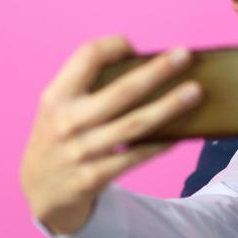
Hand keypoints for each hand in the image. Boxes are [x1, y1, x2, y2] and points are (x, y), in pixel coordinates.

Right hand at [20, 36, 201, 234]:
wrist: (41, 191)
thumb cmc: (60, 138)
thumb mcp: (58, 109)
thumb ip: (87, 88)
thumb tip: (144, 68)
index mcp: (56, 96)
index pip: (86, 57)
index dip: (113, 45)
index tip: (133, 45)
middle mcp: (67, 121)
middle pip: (122, 90)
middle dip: (158, 71)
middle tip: (184, 55)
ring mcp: (82, 151)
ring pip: (135, 124)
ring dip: (169, 106)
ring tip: (195, 92)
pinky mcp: (95, 177)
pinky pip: (137, 156)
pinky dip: (160, 143)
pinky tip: (182, 133)